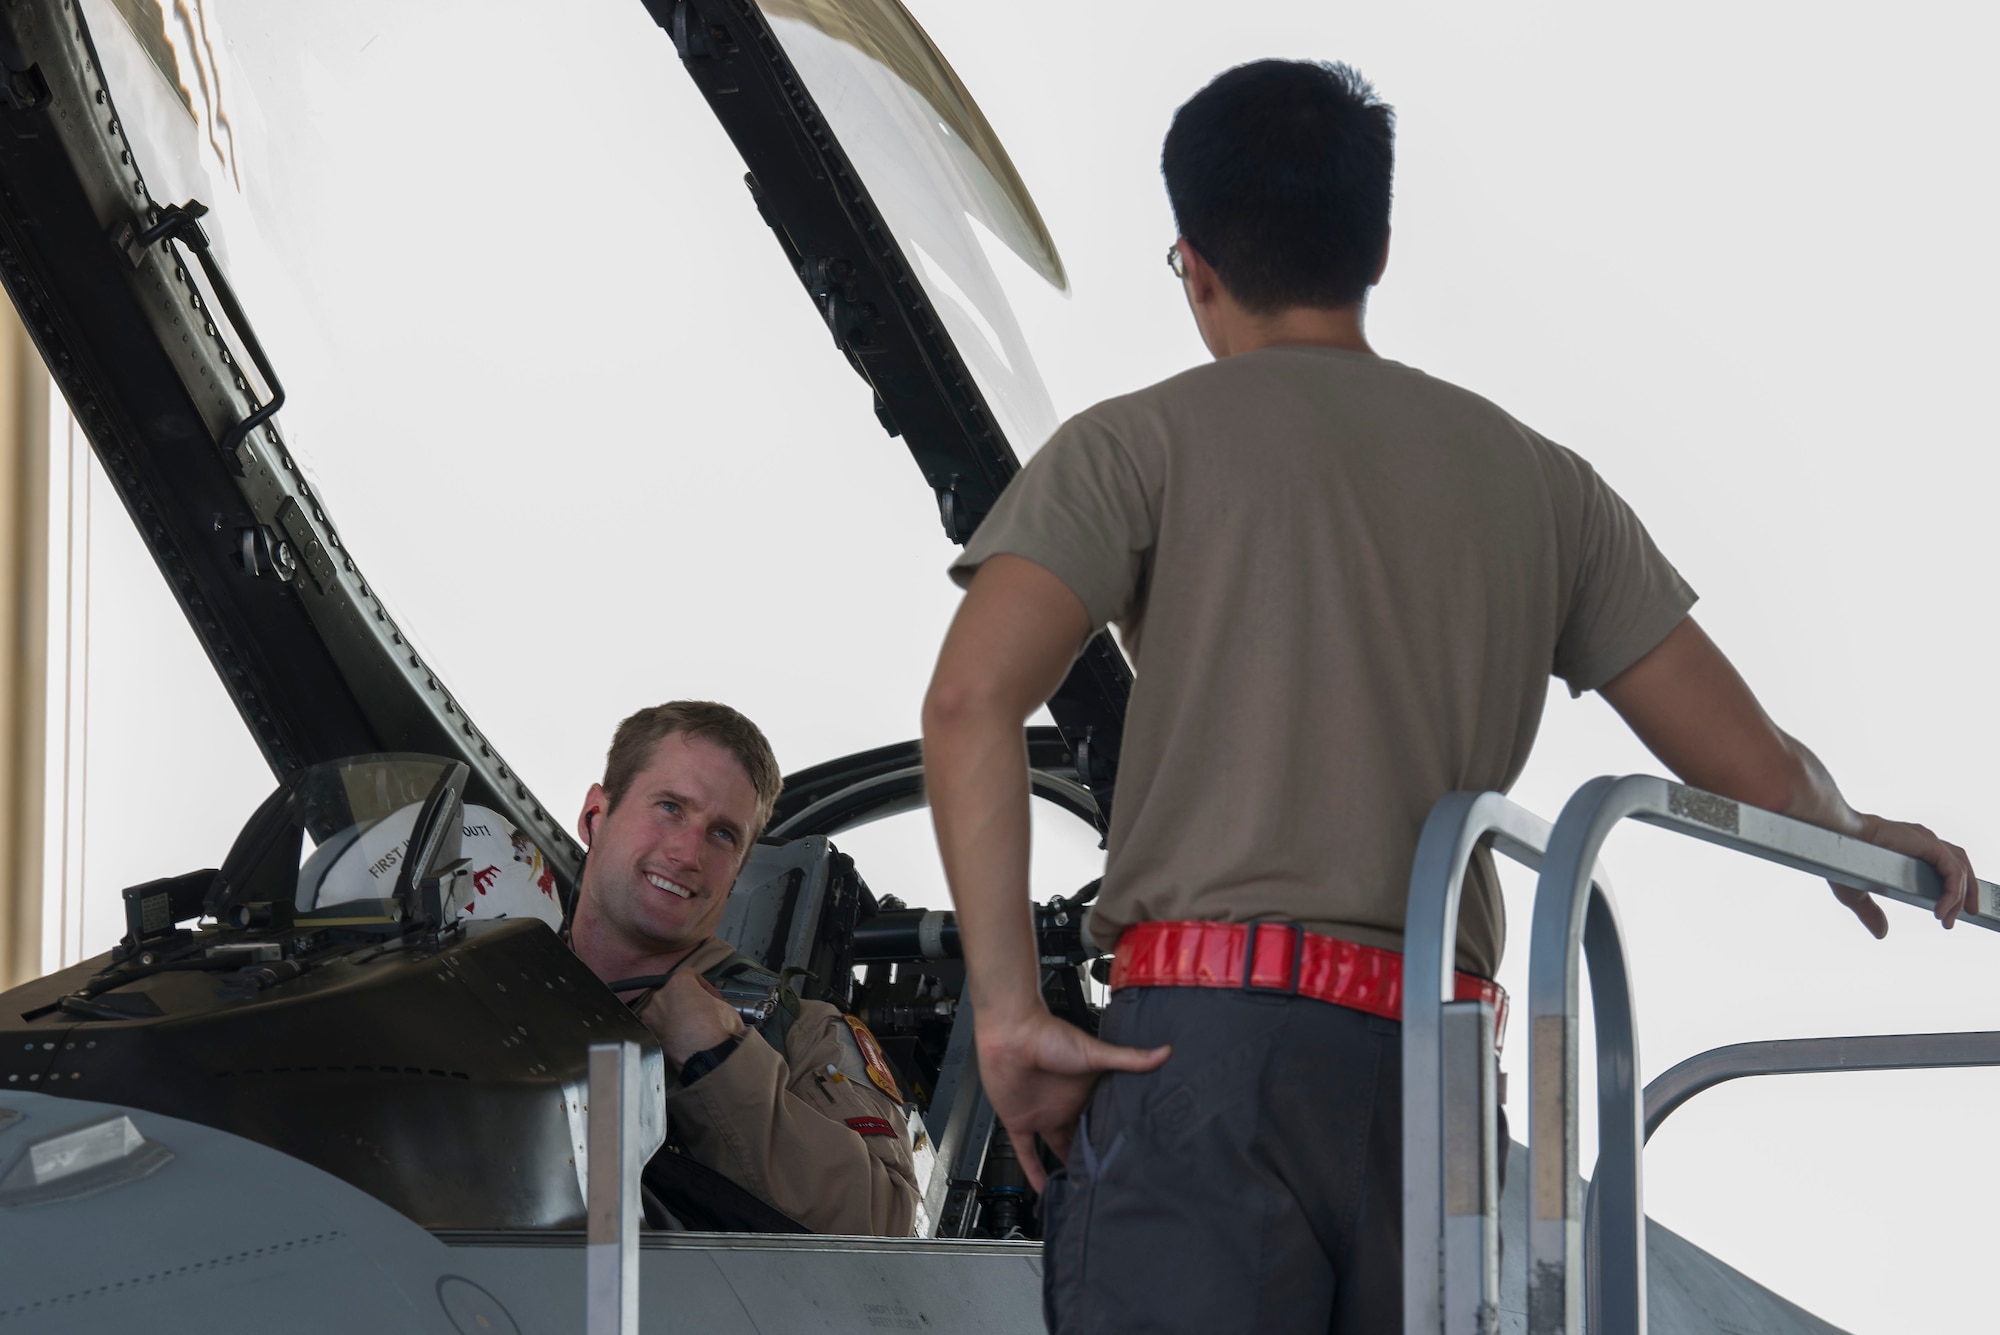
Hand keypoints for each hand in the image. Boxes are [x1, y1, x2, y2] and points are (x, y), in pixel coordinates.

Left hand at [637, 968, 746, 1064]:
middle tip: (702, 1011)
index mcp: (680, 983)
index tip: (711, 997)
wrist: (707, 1057)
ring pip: (664, 1009)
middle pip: (674, 991)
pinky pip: (659, 1025)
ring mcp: (652, 1015)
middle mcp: (661, 995)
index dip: (704, 985)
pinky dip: (668, 1028)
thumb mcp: (724, 1005)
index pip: (689, 974)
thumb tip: (712, 1006)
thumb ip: (711, 999)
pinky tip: (681, 1036)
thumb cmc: (717, 1029)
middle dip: (687, 1000)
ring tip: (690, 1026)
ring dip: (675, 1014)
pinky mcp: (649, 1034)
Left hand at [975, 1009, 1169, 1191]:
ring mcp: (1042, 1115)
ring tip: (1080, 1193)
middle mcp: (1064, 1107)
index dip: (1111, 1142)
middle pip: (1080, 1140)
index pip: (1100, 1122)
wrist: (1012, 1033)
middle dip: (1091, 1160)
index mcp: (1084, 1093)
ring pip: (1056, 1151)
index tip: (1127, 1162)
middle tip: (1107, 1184)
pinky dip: (1033, 1173)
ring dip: (1065, 1169)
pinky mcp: (1020, 1121)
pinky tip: (1042, 1190)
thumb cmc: (1050, 1035)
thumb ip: (1129, 1059)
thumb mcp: (1095, 1053)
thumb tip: (1165, 1053)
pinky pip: (1026, 1154)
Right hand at [1833, 814, 1975, 936]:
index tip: (1948, 909)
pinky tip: (1942, 910)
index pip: (1943, 863)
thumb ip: (1871, 912)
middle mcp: (1923, 841)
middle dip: (1968, 891)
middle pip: (1959, 864)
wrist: (1834, 838)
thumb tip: (1882, 933)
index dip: (1952, 886)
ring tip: (1955, 917)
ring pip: (1961, 869)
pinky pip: (1953, 873)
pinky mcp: (1929, 845)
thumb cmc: (1840, 859)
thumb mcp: (1857, 894)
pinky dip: (1953, 894)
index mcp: (1909, 846)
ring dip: (1964, 895)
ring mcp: (1927, 841)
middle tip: (1966, 915)